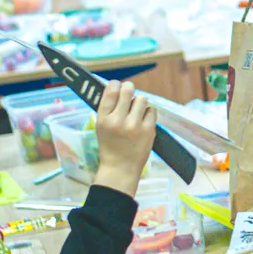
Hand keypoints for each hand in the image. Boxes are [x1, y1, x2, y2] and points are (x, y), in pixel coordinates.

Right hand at [89, 80, 156, 194]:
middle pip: (128, 90)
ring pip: (142, 99)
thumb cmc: (110, 146)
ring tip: (135, 113)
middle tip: (129, 93)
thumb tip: (117, 87)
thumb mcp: (101, 127)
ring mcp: (134, 125)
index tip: (118, 86)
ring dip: (139, 103)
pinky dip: (148, 114)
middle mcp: (118, 120)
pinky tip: (143, 121)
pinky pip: (152, 110)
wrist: (120, 168)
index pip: (111, 91)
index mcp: (103, 119)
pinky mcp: (148, 130)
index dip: (116, 85)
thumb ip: (108, 109)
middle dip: (129, 89)